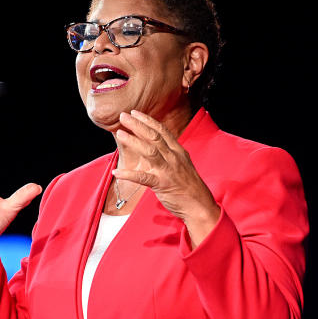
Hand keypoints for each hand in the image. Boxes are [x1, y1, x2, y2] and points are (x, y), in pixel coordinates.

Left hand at [113, 110, 219, 245]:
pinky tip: (117, 172)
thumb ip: (169, 155)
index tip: (135, 113)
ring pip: (149, 151)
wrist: (199, 205)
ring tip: (120, 134)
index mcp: (178, 152)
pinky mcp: (162, 184)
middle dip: (137, 125)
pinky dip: (129, 175)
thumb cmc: (190, 187)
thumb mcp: (182, 165)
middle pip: (154, 136)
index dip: (148, 120)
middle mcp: (173, 157)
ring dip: (133, 141)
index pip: (162, 131)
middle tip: (123, 116)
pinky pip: (143, 178)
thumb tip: (154, 149)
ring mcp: (168, 170)